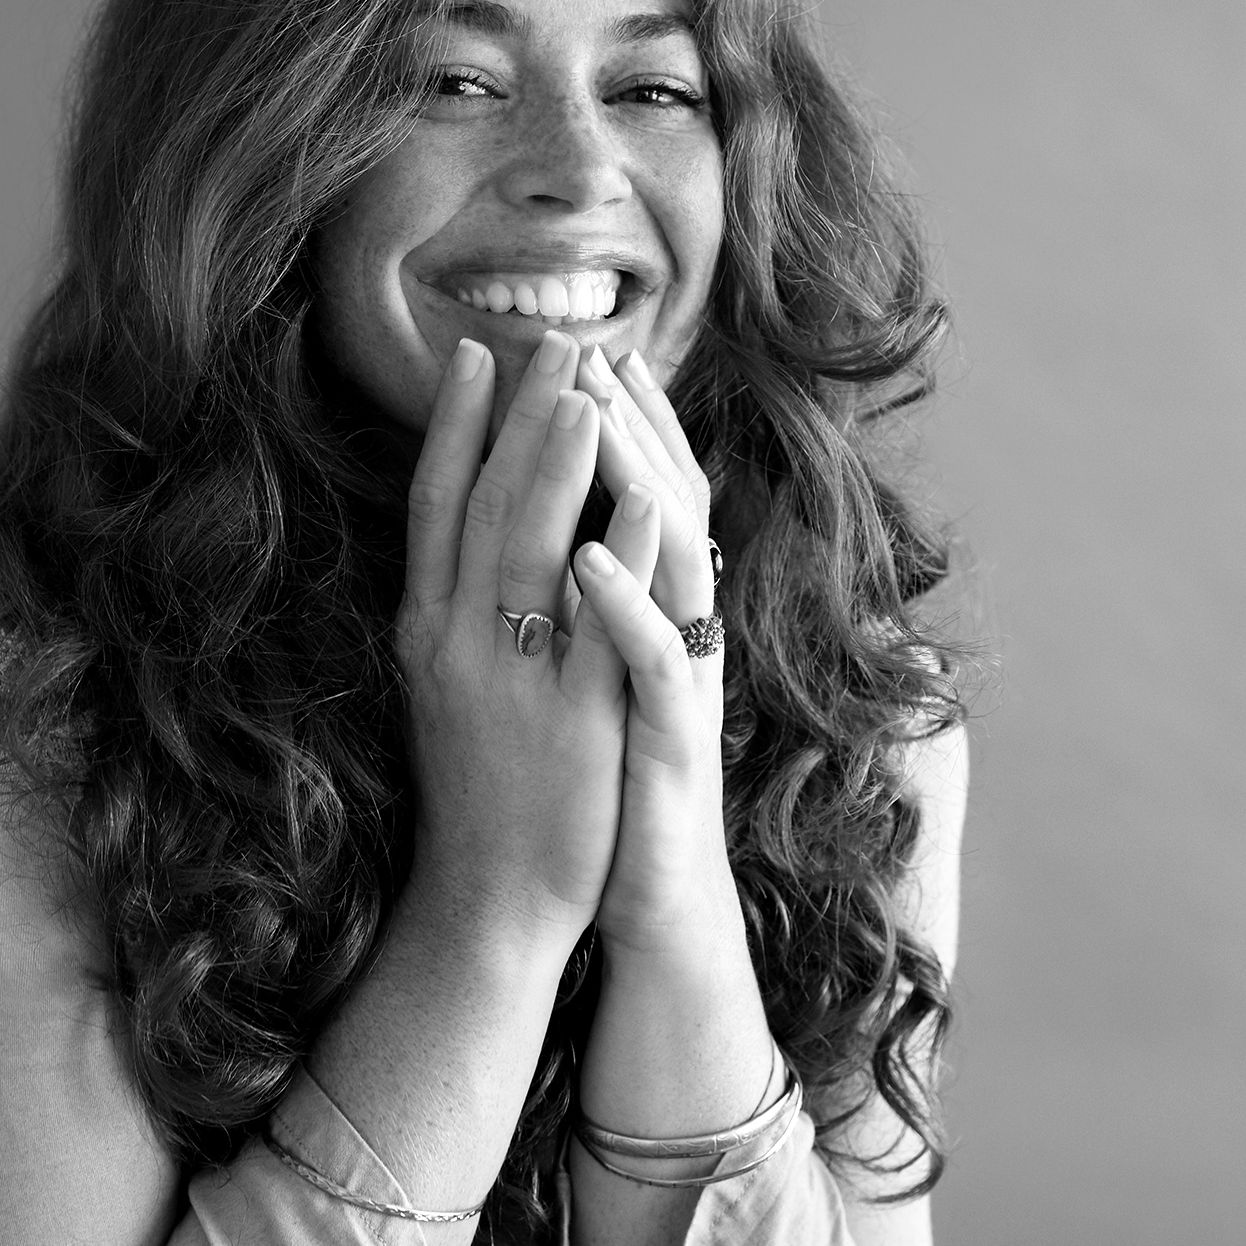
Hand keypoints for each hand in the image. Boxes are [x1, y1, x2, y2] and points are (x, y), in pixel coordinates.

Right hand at [396, 331, 642, 945]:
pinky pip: (599, 625)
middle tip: (553, 340)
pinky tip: (647, 500)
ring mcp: (513, 679)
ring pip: (527, 548)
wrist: (487, 900)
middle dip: (520, 416)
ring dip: (557, 461)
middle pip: (484, 504)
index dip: (456, 424)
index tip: (479, 352)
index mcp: (425, 629)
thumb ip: (456, 604)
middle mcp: (457, 642)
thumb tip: (472, 521)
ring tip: (586, 389)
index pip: (433, 503)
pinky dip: (620, 557)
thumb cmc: (476, 787)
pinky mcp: (573, 721)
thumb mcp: (444, 683)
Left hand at [570, 346, 734, 958]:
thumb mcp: (594, 675)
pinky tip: (586, 555)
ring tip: (589, 411)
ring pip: (671, 558)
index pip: (646, 494)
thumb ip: (592, 603)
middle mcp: (678, 632)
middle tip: (589, 347)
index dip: (622, 422)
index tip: (584, 350)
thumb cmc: (613, 784)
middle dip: (626, 420)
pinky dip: (623, 602)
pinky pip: (651, 658)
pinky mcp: (671, 740)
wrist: (647, 898)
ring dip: (633, 480)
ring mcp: (680, 681)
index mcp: (654, 613)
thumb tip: (565, 535)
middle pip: (666, 501)